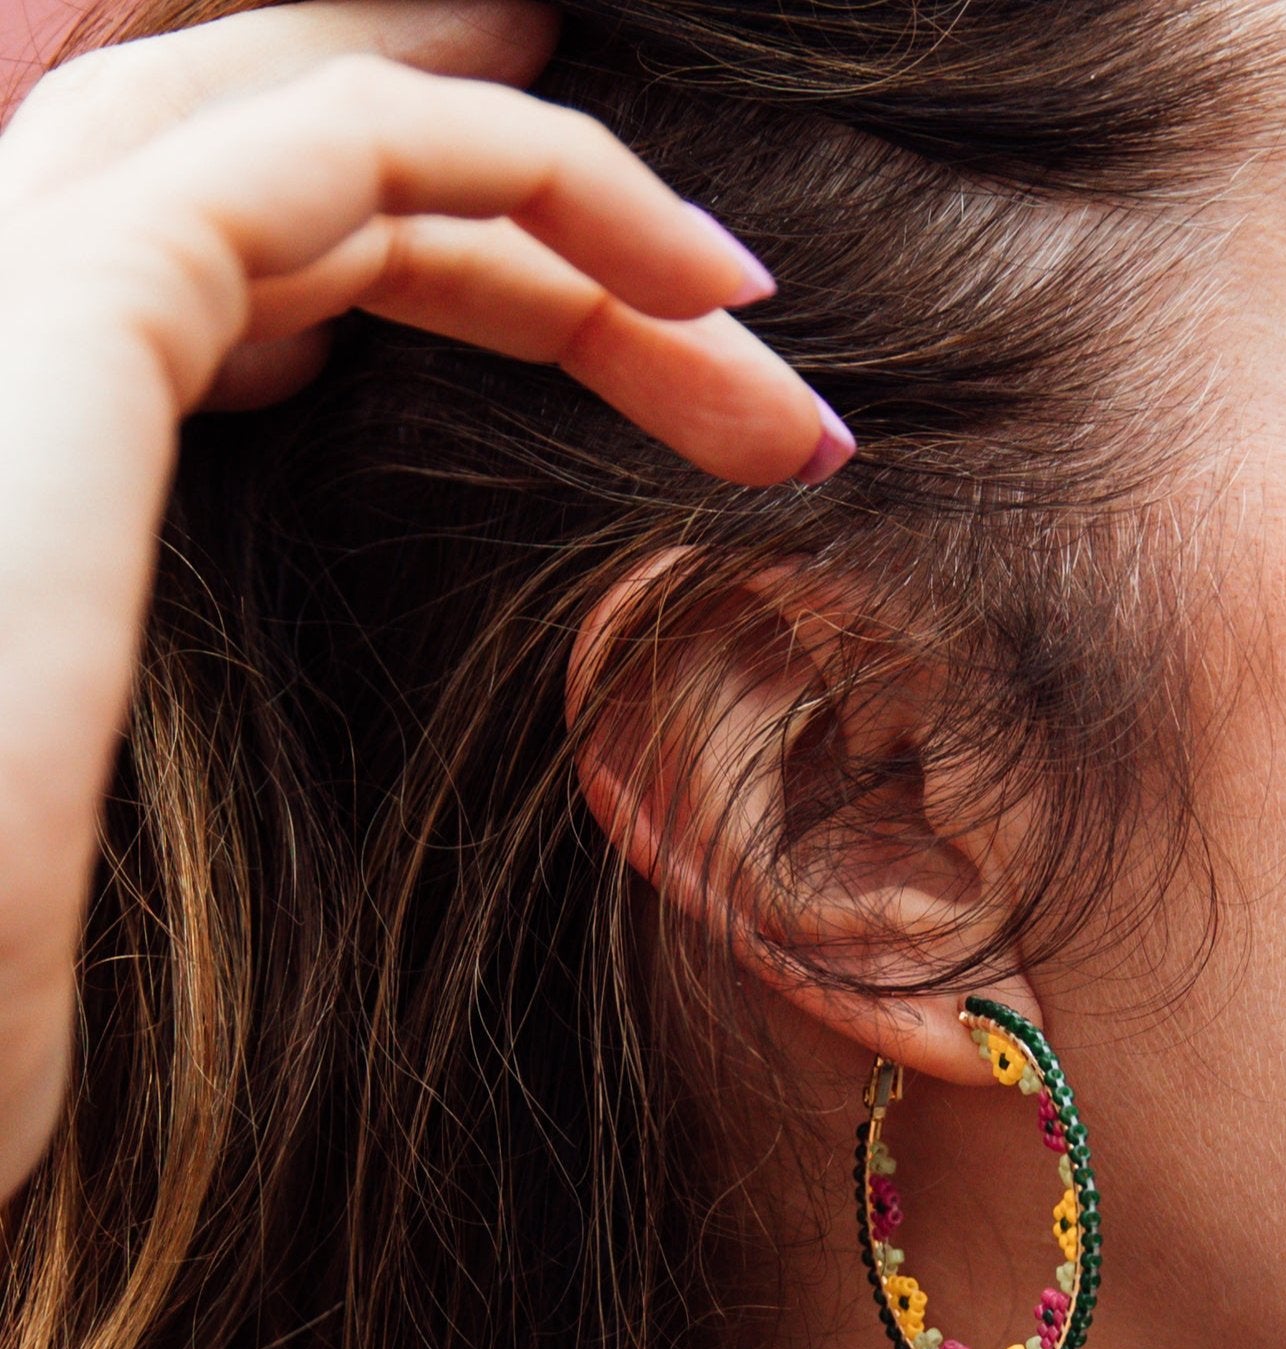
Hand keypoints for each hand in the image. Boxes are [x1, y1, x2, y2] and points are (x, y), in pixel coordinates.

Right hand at [0, 1, 840, 1200]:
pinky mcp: (77, 298)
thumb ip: (238, 684)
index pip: (258, 270)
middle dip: (536, 225)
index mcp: (27, 436)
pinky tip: (699, 283)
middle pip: (298, 180)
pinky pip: (344, 155)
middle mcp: (2, 323)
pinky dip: (536, 174)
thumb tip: (399, 723)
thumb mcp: (162, 811)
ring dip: (571, 197)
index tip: (649, 359)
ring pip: (329, 134)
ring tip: (746, 294)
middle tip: (729, 308)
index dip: (465, 282)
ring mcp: (14, 285)